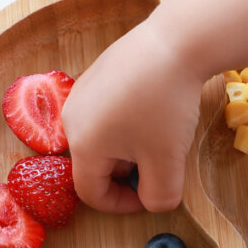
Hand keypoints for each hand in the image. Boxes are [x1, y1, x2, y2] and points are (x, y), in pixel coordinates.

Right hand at [62, 20, 204, 212]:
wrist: (176, 42)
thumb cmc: (166, 105)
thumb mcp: (167, 161)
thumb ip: (159, 196)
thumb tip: (153, 202)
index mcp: (82, 145)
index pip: (92, 193)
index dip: (122, 205)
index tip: (150, 197)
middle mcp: (72, 118)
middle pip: (97, 163)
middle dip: (130, 171)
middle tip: (162, 160)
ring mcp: (82, 91)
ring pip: (104, 136)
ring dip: (132, 146)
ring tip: (161, 132)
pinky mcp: (98, 72)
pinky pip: (109, 110)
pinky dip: (130, 120)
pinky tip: (156, 107)